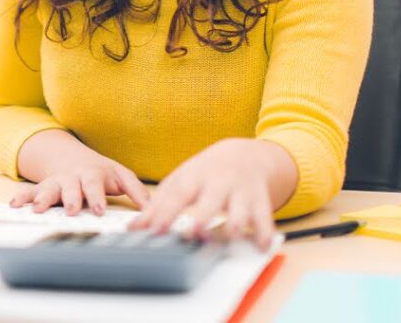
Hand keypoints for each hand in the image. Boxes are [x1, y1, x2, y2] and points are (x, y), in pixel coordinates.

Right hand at [10, 133, 149, 215]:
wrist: (72, 157)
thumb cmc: (101, 171)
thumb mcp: (121, 176)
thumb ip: (137, 191)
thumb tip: (152, 208)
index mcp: (93, 175)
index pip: (96, 185)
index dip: (97, 196)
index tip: (99, 209)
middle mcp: (73, 178)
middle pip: (71, 187)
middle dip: (70, 198)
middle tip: (71, 210)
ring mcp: (57, 182)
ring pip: (49, 189)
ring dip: (42, 198)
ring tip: (36, 209)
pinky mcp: (43, 187)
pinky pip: (29, 190)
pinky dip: (22, 197)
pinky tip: (14, 204)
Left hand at [128, 138, 288, 250]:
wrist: (246, 154)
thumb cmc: (206, 173)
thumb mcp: (182, 181)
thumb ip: (159, 205)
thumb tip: (135, 228)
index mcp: (196, 176)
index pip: (178, 194)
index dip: (166, 212)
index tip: (154, 231)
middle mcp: (219, 182)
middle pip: (211, 199)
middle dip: (204, 215)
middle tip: (194, 233)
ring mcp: (241, 191)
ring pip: (241, 209)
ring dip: (236, 224)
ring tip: (230, 237)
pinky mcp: (261, 201)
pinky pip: (265, 217)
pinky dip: (265, 232)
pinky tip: (261, 246)